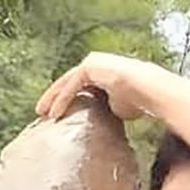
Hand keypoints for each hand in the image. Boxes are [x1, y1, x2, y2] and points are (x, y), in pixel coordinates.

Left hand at [36, 52, 163, 121]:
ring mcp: (92, 63)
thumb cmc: (137, 102)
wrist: (147, 91)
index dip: (65, 101)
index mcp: (100, 74)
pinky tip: (55, 113)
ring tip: (42, 113)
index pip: (78, 87)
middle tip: (42, 113)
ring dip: (53, 97)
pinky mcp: (90, 66)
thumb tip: (95, 126)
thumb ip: (102, 110)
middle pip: (69, 83)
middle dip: (54, 98)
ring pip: (67, 82)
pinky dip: (62, 98)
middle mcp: (94, 65)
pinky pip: (72, 83)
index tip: (56, 116)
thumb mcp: (114, 109)